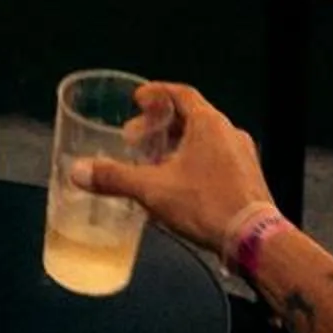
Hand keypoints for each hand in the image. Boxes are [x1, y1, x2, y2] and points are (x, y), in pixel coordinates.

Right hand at [72, 83, 271, 254]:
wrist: (254, 239)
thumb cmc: (205, 204)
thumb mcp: (152, 190)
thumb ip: (114, 177)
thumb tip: (77, 171)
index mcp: (209, 123)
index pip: (181, 93)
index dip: (156, 93)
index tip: (137, 100)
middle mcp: (229, 132)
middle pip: (191, 117)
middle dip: (160, 126)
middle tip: (135, 139)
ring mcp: (242, 155)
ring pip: (204, 140)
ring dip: (177, 146)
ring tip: (153, 163)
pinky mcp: (248, 178)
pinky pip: (216, 159)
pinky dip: (194, 162)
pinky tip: (178, 185)